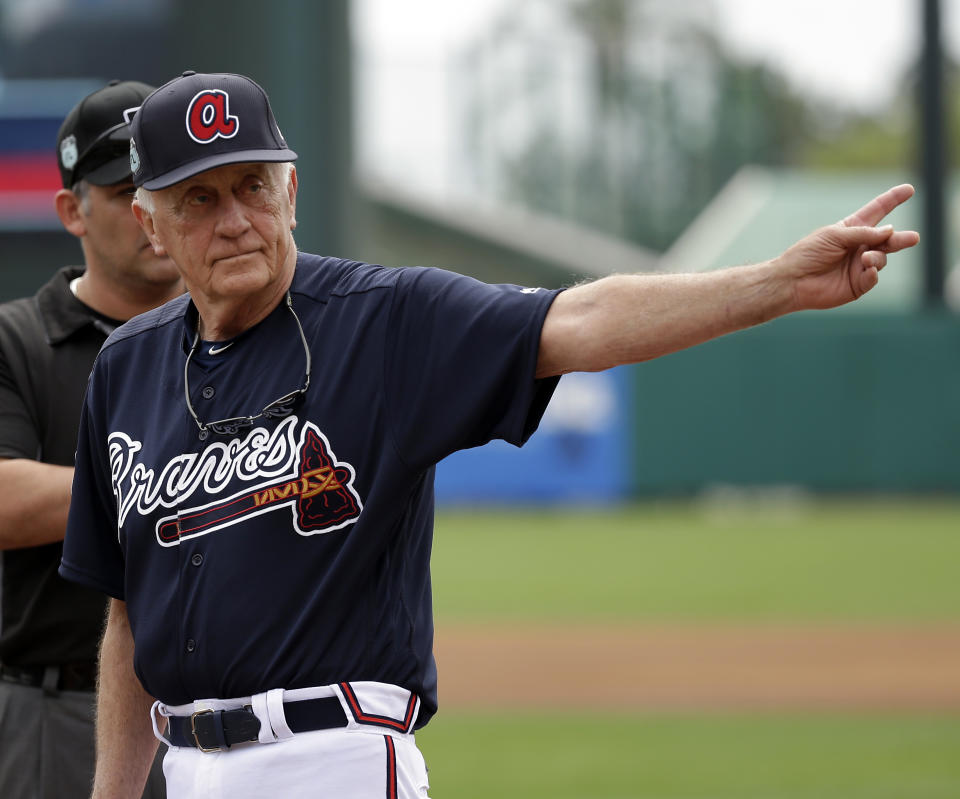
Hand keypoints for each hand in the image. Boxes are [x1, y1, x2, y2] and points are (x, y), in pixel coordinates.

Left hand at [779, 184, 919, 310]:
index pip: (876, 212)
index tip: (909, 189)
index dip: (892, 200)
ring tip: (865, 257)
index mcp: (852, 230)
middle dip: (901, 238)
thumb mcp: (834, 235)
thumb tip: (890, 230)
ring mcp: (859, 266)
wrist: (793, 280)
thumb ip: (862, 232)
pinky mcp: (858, 284)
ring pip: (882, 258)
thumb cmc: (807, 253)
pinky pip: (873, 277)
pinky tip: (866, 269)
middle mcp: (859, 247)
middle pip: (888, 239)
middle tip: (913, 238)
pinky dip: (872, 272)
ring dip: (877, 256)